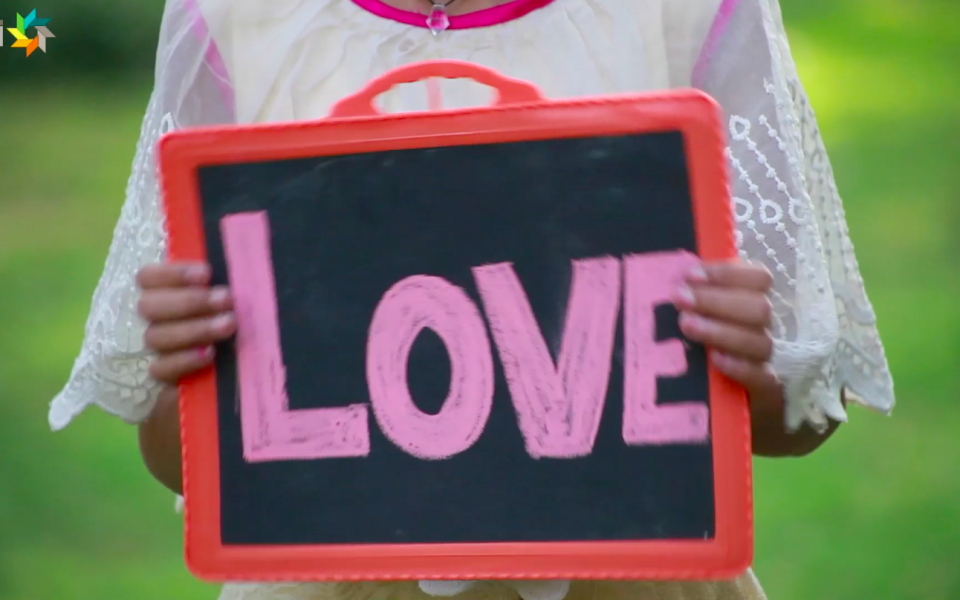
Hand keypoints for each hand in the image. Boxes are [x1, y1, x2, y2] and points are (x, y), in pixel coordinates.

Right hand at [137, 261, 235, 383]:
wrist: (224, 387)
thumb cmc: (230, 329)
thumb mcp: (227, 304)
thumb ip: (221, 285)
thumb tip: (243, 261)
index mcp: (161, 295)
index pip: (147, 277)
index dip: (173, 273)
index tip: (207, 273)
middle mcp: (151, 321)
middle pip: (149, 305)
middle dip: (190, 301)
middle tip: (227, 299)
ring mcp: (152, 351)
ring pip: (157, 336)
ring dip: (195, 328)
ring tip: (229, 324)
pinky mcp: (160, 380)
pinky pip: (160, 369)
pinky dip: (185, 359)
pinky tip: (209, 354)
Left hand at [672, 261, 780, 405]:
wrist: (719, 408)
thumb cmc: (695, 351)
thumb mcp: (691, 319)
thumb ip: (689, 295)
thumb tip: (667, 273)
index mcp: (748, 302)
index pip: (758, 278)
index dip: (727, 273)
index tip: (690, 275)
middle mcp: (760, 328)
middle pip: (759, 307)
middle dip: (716, 300)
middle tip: (679, 298)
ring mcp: (764, 360)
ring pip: (759, 340)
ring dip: (721, 330)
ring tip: (686, 325)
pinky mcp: (764, 392)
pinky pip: (762, 377)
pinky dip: (739, 366)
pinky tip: (715, 360)